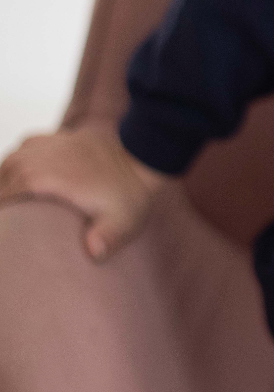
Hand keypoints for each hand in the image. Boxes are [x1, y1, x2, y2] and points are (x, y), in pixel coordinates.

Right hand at [0, 120, 171, 261]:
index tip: (7, 234)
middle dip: (4, 201)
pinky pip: (20, 151)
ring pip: (7, 166)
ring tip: (12, 208)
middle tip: (11, 224)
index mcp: (39, 179)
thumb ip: (108, 238)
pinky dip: (16, 165)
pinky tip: (20, 180)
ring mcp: (41, 145)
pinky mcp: (50, 138)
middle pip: (2, 183)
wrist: (142, 155)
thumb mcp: (122, 221)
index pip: (2, 200)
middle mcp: (34, 158)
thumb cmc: (127, 194)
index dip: (3, 218)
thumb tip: (95, 252)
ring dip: (6, 184)